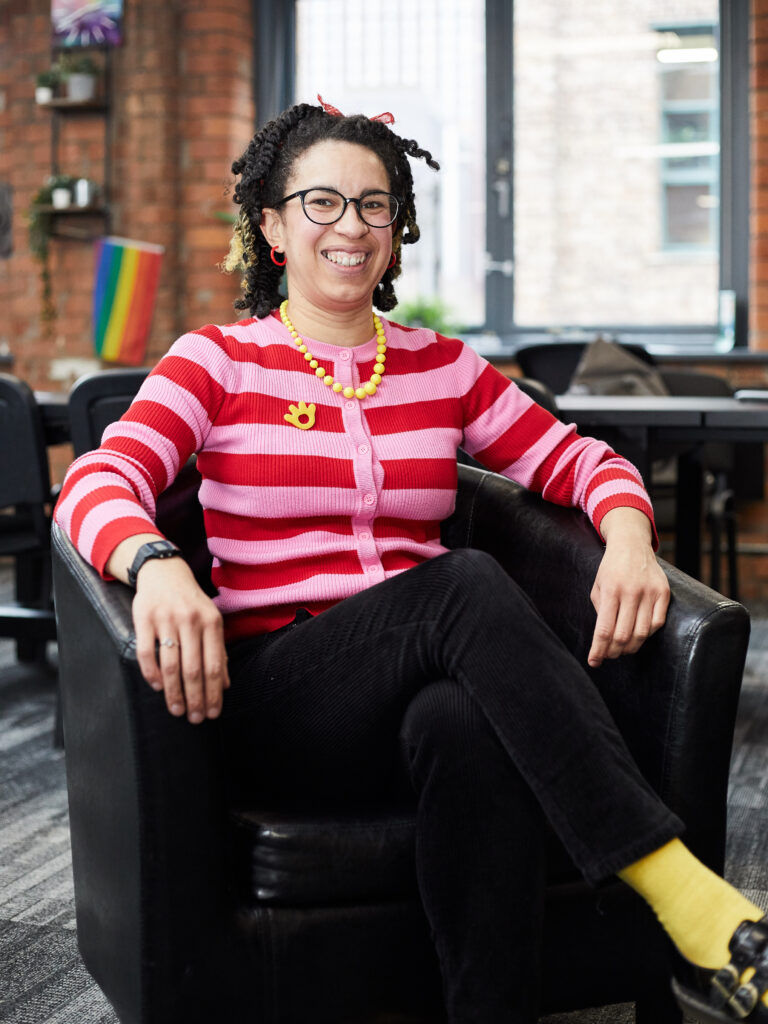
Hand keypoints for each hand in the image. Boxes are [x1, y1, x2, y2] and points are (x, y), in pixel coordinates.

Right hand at [130, 556, 229, 722]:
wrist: (164, 571)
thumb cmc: (191, 602)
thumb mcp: (211, 620)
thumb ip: (218, 650)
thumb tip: (224, 685)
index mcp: (211, 622)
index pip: (214, 665)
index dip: (214, 693)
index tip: (212, 713)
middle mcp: (190, 620)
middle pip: (193, 669)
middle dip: (195, 698)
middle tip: (194, 718)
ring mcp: (166, 619)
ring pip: (170, 664)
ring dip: (173, 692)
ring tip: (177, 710)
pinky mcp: (143, 618)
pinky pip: (146, 653)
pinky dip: (151, 673)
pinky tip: (156, 687)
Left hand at [588, 508, 669, 667]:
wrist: (631, 544)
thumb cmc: (611, 568)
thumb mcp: (597, 586)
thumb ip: (600, 611)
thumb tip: (604, 639)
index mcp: (610, 590)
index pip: (604, 629)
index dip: (599, 650)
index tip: (594, 662)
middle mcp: (631, 592)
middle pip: (623, 635)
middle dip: (614, 652)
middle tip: (609, 656)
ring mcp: (650, 592)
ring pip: (642, 633)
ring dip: (631, 647)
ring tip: (623, 649)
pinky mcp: (664, 593)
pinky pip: (657, 623)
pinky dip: (647, 634)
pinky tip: (639, 634)